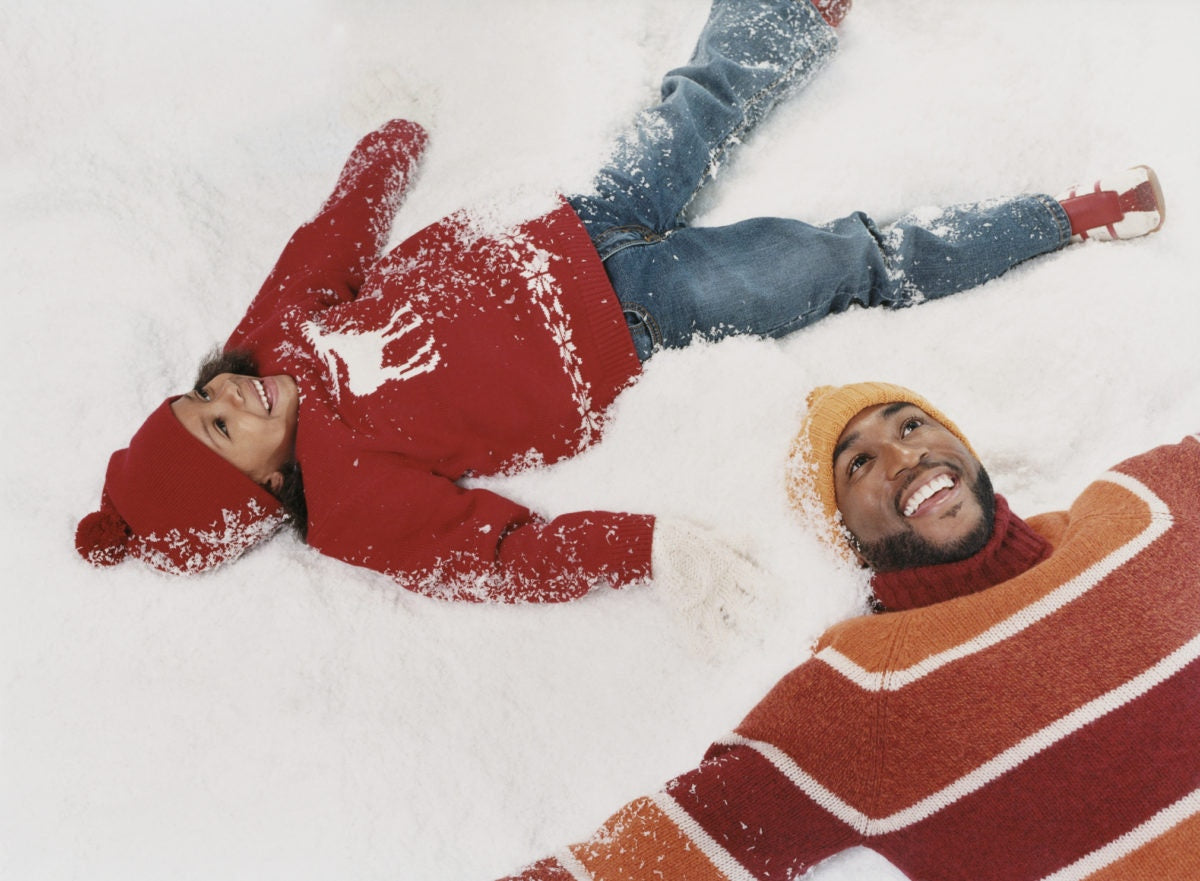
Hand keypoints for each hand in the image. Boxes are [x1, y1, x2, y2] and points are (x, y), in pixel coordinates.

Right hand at [650, 517, 769, 651]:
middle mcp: (721, 590)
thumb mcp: (717, 536)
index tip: (780, 604)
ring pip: (724, 639)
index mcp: (732, 569)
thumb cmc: (688, 539)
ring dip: (733, 647)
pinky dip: (703, 652)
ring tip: (738, 650)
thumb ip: (739, 540)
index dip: (776, 599)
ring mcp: (702, 604)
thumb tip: (759, 539)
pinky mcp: (683, 613)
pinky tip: (710, 655)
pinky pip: (695, 642)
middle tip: (764, 634)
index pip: (765, 589)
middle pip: (751, 619)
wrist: (655, 543)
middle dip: (760, 628)